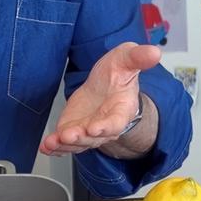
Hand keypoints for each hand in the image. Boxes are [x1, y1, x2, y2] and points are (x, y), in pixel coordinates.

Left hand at [40, 42, 159, 155]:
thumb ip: (138, 58)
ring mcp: (87, 131)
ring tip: (53, 142)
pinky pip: (64, 144)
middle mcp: (105, 125)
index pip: (116, 122)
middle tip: (69, 135)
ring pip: (77, 143)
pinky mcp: (73, 131)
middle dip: (81, 137)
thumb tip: (154, 52)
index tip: (95, 128)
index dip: (106, 127)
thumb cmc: (117, 75)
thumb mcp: (127, 60)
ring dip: (65, 144)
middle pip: (94, 137)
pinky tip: (46, 146)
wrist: (104, 86)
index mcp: (121, 110)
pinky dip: (54, 147)